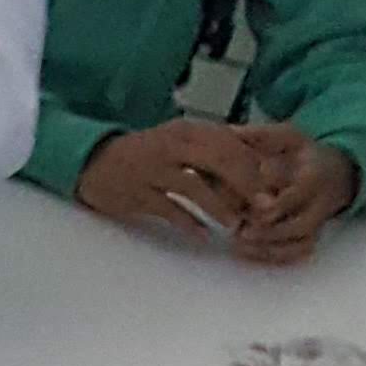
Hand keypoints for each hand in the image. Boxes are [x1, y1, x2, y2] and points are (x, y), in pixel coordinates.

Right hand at [73, 118, 290, 243]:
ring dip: (220, 206)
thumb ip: (213, 152)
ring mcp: (152, 170)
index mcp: (186, 131)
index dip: (254, 166)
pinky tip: (202, 234)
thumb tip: (256, 170)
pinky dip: (188, 223)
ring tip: (235, 224)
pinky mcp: (137, 193)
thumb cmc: (146, 155)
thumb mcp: (180, 143)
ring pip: (195, 186)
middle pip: (219, 161)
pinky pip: (169, 210)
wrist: (94, 163)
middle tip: (263, 208)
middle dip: (246, 186)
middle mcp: (171, 145)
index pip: (231, 144)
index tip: (270, 187)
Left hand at [222, 127, 360, 265]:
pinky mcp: (313, 235)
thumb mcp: (287, 136)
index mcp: (315, 175)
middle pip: (300, 225)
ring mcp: (318, 222)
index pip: (299, 194)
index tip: (252, 206)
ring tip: (238, 244)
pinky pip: (298, 253)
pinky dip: (275, 257)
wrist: (338, 170)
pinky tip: (248, 252)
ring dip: (269, 248)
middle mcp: (321, 202)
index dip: (276, 204)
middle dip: (269, 232)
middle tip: (238, 231)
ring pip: (300, 243)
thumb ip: (259, 135)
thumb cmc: (304, 153)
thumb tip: (227, 132)